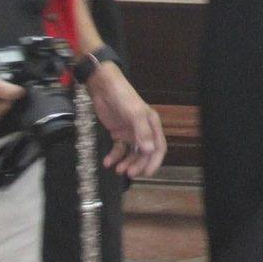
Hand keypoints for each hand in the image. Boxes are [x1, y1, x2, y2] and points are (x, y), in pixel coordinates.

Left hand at [85, 62, 165, 176]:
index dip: (154, 161)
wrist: (104, 88)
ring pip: (131, 153)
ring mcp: (130, 133)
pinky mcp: (117, 133)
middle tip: (128, 173)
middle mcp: (143, 131)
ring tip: (117, 169)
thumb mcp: (134, 114)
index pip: (158, 147)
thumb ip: (142, 132)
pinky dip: (113, 156)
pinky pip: (118, 149)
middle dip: (137, 164)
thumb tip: (149, 151)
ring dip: (125, 162)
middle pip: (144, 153)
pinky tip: (107, 162)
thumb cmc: (123, 97)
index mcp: (152, 125)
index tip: (147, 173)